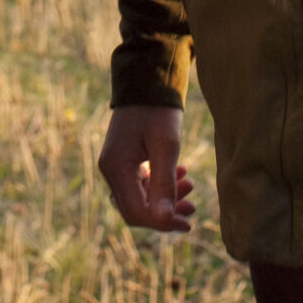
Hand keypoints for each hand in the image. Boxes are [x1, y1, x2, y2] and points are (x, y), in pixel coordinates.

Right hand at [99, 104, 195, 233]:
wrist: (147, 80)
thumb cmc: (158, 110)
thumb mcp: (166, 146)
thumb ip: (164, 183)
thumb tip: (164, 219)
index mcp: (116, 167)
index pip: (135, 211)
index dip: (161, 223)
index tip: (187, 222)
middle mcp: (110, 169)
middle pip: (135, 209)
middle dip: (164, 213)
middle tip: (192, 209)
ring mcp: (115, 165)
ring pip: (139, 197)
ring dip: (164, 199)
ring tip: (190, 188)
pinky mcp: (123, 159)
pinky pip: (139, 183)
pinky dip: (158, 185)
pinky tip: (180, 175)